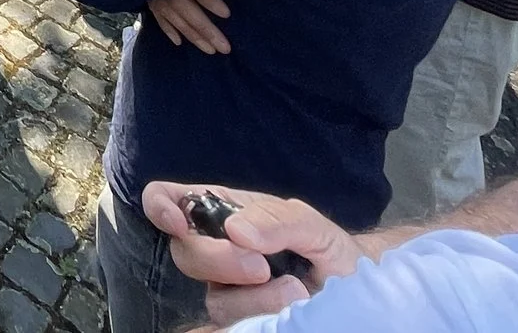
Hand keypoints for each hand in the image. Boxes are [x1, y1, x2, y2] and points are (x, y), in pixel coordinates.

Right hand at [140, 182, 364, 323]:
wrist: (356, 293)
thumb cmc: (331, 250)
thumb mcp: (314, 226)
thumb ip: (279, 219)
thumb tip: (236, 229)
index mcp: (224, 213)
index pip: (168, 198)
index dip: (160, 206)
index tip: (178, 224)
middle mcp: (216, 251)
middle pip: (183, 253)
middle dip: (218, 261)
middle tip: (262, 267)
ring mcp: (227, 291)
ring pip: (213, 298)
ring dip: (253, 298)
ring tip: (295, 293)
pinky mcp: (242, 322)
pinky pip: (232, 325)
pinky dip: (259, 316)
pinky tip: (286, 313)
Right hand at [147, 0, 231, 53]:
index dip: (209, 0)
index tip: (227, 14)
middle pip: (185, 8)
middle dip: (205, 29)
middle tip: (224, 47)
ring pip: (174, 18)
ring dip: (192, 36)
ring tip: (211, 50)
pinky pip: (158, 17)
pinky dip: (168, 30)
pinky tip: (179, 42)